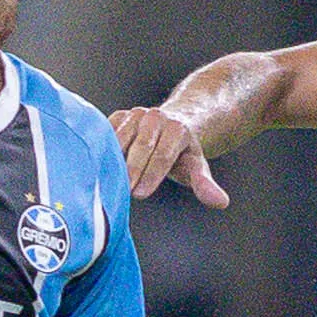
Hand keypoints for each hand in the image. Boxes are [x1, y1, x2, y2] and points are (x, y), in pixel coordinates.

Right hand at [108, 106, 229, 207]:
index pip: (164, 155)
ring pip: (122, 137)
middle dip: (132, 170)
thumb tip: (222, 202)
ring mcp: (136, 114)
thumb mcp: (195, 168)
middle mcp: (157, 117)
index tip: (140, 194)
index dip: (152, 175)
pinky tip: (94, 166)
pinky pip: (107, 131)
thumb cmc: (181, 154)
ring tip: (105, 181)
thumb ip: (205, 184)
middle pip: (142, 146)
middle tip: (124, 192)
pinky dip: (100, 148)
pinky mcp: (119, 116)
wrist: (170, 125)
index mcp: (177, 129)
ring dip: (113, 159)